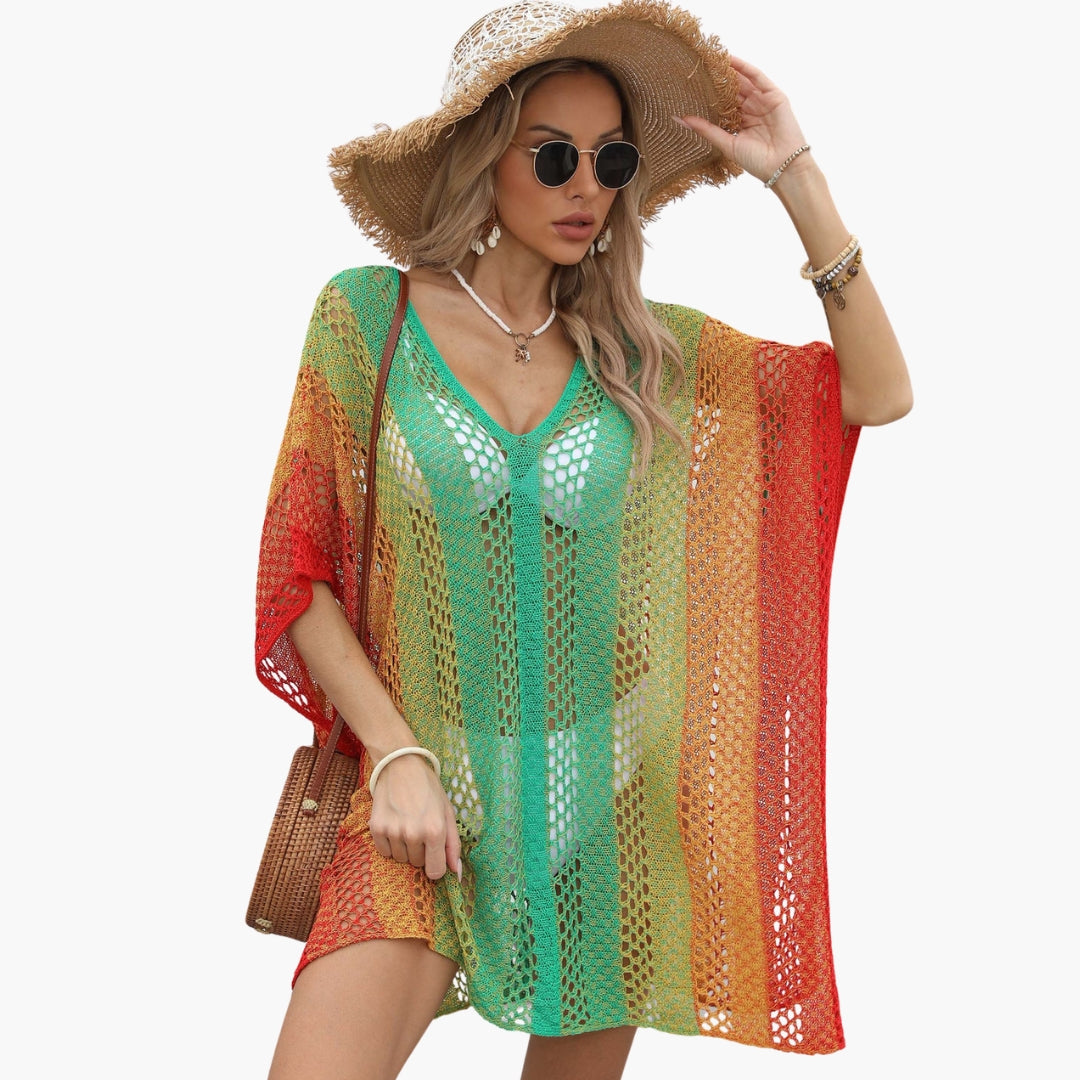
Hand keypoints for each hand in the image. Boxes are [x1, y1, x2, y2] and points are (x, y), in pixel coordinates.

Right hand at [368, 752, 461, 880]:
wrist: (400, 765)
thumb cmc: (428, 788)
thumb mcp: (447, 811)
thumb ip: (453, 843)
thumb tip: (456, 871)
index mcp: (435, 830)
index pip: (435, 872)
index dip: (436, 866)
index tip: (434, 855)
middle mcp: (414, 833)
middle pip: (418, 864)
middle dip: (421, 851)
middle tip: (420, 828)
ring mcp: (393, 831)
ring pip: (401, 859)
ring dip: (405, 847)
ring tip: (407, 824)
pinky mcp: (376, 828)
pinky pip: (385, 852)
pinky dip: (390, 844)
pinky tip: (395, 824)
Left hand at [679, 55, 810, 185]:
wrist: (782, 166)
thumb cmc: (757, 161)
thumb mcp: (726, 143)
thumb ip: (706, 129)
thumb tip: (681, 119)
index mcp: (741, 123)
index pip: (722, 105)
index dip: (708, 95)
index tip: (689, 85)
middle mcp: (751, 110)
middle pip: (732, 91)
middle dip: (717, 80)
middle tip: (697, 66)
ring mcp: (763, 102)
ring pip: (743, 81)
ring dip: (729, 70)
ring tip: (710, 58)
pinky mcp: (774, 96)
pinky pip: (758, 77)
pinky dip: (744, 67)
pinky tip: (730, 59)